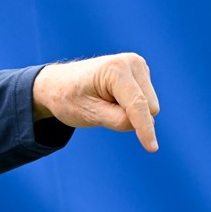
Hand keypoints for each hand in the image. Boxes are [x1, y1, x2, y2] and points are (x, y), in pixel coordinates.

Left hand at [32, 53, 160, 151]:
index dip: (145, 128)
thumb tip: (150, 123)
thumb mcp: (89, 114)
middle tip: (101, 109)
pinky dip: (131, 106)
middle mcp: (131, 62)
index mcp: (116, 69)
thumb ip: (119, 120)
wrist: (58, 84)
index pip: (138, 104)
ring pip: (150, 105)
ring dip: (131, 112)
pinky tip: (112, 98)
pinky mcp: (140, 74)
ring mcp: (138, 66)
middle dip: (131, 116)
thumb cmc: (69, 99)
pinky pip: (146, 102)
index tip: (152, 149)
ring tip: (105, 102)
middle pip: (149, 106)